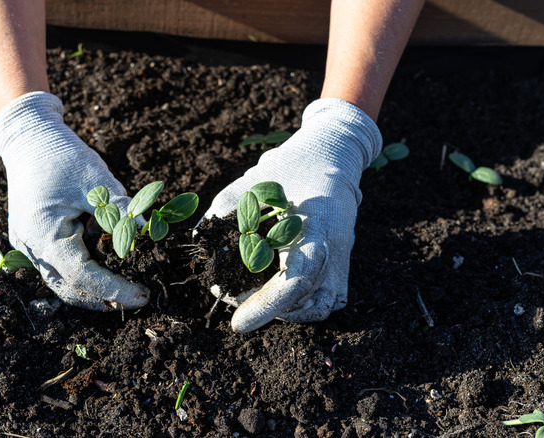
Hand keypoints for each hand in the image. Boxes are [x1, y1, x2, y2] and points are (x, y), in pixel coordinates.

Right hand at [0, 92, 148, 309]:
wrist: (28, 137)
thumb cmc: (60, 156)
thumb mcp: (96, 181)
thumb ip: (119, 211)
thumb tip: (146, 233)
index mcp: (43, 235)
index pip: (82, 277)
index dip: (113, 289)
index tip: (141, 296)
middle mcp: (31, 247)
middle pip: (69, 287)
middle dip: (103, 297)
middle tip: (137, 298)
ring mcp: (29, 245)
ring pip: (63, 279)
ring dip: (93, 285)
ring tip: (127, 282)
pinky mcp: (34, 238)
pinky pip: (59, 262)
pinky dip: (84, 267)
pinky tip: (107, 260)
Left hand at [203, 98, 381, 331]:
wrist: (332, 152)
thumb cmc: (288, 166)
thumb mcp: (249, 184)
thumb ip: (222, 214)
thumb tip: (199, 244)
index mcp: (314, 227)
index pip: (294, 281)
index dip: (264, 307)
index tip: (236, 322)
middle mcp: (335, 248)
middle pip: (311, 302)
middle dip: (271, 311)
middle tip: (238, 307)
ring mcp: (344, 257)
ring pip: (323, 305)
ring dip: (289, 311)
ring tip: (257, 300)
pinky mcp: (345, 261)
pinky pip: (331, 297)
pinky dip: (305, 304)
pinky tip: (278, 293)